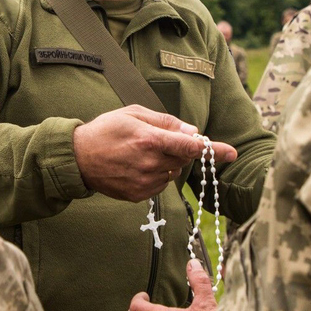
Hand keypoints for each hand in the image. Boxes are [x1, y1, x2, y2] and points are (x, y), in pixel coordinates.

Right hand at [72, 105, 236, 202]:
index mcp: (150, 140)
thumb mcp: (133, 114)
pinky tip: (136, 167)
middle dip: (180, 150)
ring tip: (141, 154)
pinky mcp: (139, 196)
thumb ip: (165, 122)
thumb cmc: (105, 130)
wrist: (77, 159)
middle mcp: (150, 163)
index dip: (214, 149)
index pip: (190, 147)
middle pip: (184, 159)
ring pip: (173, 173)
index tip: (232, 152)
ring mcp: (144, 182)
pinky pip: (160, 185)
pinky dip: (156, 176)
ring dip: (167, 163)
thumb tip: (192, 132)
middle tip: (159, 141)